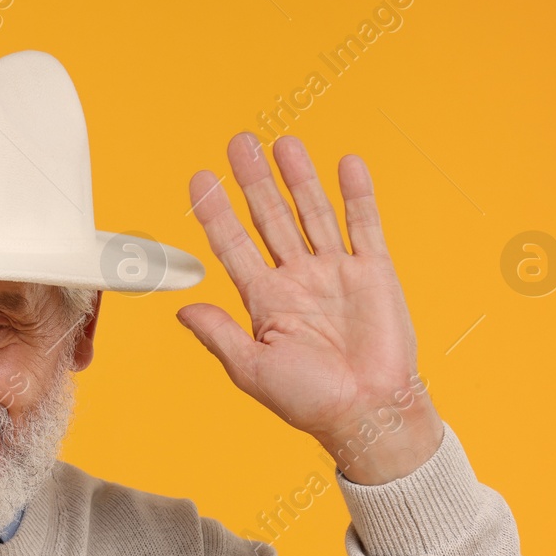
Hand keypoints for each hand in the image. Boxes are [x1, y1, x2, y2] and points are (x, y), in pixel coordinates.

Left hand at [177, 133, 443, 483]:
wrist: (369, 412)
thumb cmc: (310, 400)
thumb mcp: (251, 369)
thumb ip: (218, 334)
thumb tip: (181, 309)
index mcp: (264, 301)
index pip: (233, 245)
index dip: (216, 213)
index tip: (199, 179)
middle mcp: (297, 279)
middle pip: (270, 218)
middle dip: (254, 181)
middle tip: (239, 143)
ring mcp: (335, 272)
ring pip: (312, 212)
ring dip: (298, 177)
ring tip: (283, 142)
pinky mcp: (374, 272)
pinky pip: (364, 225)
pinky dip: (357, 194)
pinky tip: (345, 164)